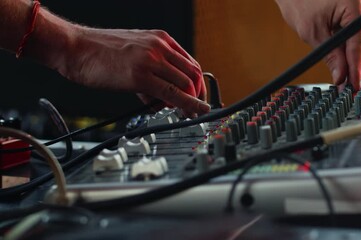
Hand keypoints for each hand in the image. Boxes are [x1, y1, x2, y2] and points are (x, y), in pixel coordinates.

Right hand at [59, 28, 209, 115]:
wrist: (75, 47)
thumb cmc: (99, 51)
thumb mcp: (135, 54)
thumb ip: (152, 71)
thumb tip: (163, 96)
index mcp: (160, 39)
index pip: (191, 62)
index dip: (198, 83)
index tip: (199, 97)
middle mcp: (159, 46)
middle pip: (193, 73)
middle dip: (199, 95)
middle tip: (198, 109)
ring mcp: (151, 59)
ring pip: (186, 83)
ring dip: (193, 102)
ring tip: (189, 114)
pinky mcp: (140, 75)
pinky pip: (172, 92)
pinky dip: (187, 104)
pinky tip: (191, 112)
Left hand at [275, 0, 360, 89]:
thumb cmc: (299, 1)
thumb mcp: (313, 31)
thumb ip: (330, 54)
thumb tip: (340, 76)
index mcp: (355, 4)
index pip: (359, 43)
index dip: (356, 68)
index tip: (353, 85)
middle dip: (354, 65)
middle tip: (349, 87)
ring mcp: (360, 4)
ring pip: (359, 37)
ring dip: (351, 57)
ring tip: (346, 78)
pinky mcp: (354, 8)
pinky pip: (354, 30)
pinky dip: (348, 45)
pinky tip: (344, 61)